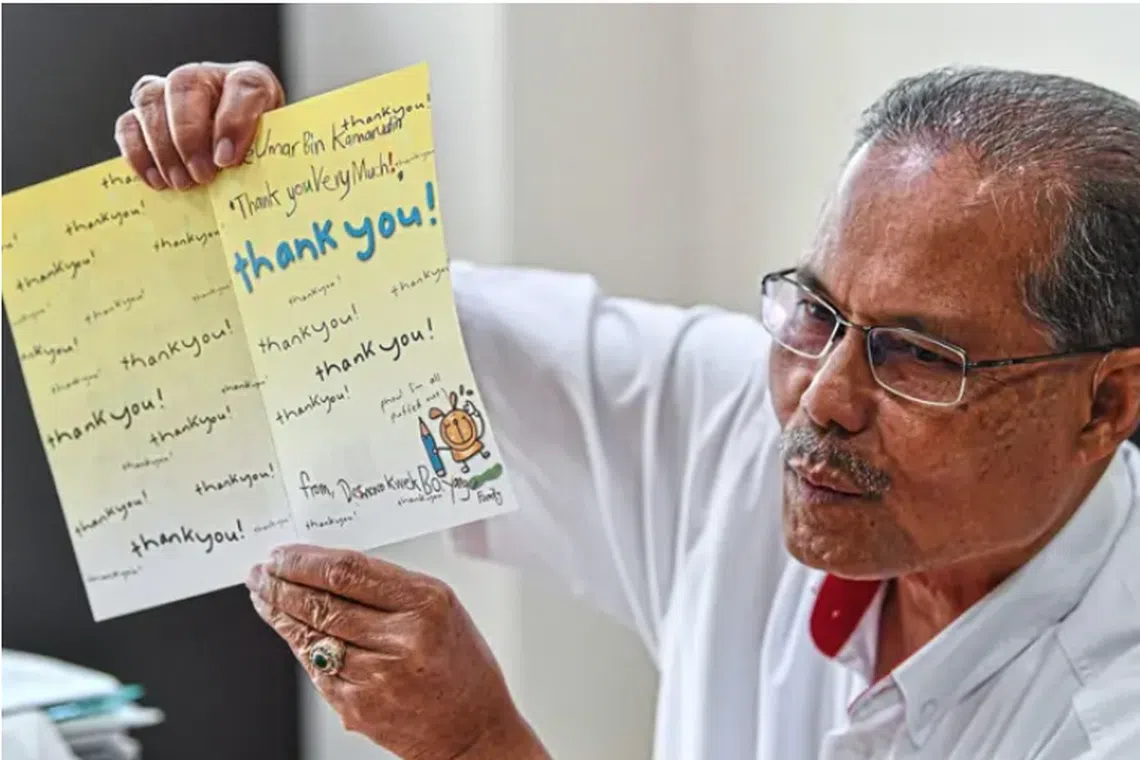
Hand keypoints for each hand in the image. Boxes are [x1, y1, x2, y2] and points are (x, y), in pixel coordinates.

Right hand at [114, 61, 284, 189]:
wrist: (242, 156)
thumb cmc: (259, 152)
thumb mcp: (271, 151)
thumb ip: (265, 155)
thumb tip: (253, 183)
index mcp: (249, 80)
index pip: (244, 85)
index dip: (233, 121)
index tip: (227, 160)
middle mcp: (206, 77)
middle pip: (185, 85)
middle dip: (189, 135)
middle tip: (201, 175)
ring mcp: (170, 90)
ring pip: (150, 99)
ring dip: (162, 146)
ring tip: (180, 183)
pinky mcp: (145, 112)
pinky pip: (127, 123)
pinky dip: (137, 153)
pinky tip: (156, 181)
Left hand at [246, 544, 548, 759]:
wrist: (472, 728)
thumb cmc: (458, 663)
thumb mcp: (439, 607)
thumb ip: (388, 587)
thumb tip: (326, 568)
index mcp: (426, 603)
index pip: (348, 571)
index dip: (305, 560)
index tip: (283, 553)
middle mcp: (402, 638)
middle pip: (322, 601)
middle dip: (281, 583)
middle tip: (261, 571)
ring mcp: (377, 676)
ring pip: (311, 635)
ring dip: (279, 612)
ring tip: (263, 595)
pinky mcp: (358, 706)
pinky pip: (315, 668)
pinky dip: (297, 644)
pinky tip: (288, 630)